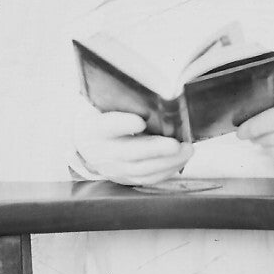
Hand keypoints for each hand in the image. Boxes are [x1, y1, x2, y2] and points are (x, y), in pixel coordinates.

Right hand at [73, 106, 193, 186]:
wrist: (86, 141)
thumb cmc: (101, 115)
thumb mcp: (102, 104)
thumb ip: (122, 100)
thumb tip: (152, 93)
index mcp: (95, 128)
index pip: (106, 126)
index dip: (122, 124)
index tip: (140, 121)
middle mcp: (102, 151)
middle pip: (129, 153)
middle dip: (155, 149)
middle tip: (175, 144)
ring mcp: (114, 168)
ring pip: (141, 170)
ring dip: (167, 162)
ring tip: (186, 150)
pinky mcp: (125, 178)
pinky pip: (147, 179)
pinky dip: (166, 171)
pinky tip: (180, 160)